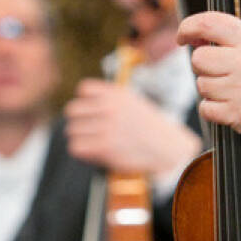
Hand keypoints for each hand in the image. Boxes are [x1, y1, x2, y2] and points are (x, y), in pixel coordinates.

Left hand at [64, 81, 200, 176]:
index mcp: (117, 94)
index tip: (92, 111)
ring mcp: (107, 127)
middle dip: (78, 120)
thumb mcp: (132, 102)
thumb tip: (80, 105)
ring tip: (92, 142)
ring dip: (79, 137)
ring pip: (72, 130)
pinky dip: (81, 150)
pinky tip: (93, 151)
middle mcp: (110, 108)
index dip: (85, 102)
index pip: (83, 89)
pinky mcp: (105, 147)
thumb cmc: (148, 127)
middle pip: (72, 110)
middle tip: (88, 129)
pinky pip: (75, 147)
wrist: (168, 148)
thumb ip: (108, 99)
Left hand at [179, 11, 240, 143]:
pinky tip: (234, 108)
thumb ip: (234, 41)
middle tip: (224, 74)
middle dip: (205, 67)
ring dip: (212, 91)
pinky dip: (215, 111)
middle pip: (199, 59)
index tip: (183, 36)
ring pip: (201, 85)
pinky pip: (206, 109)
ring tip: (236, 93)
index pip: (209, 23)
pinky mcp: (240, 115)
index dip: (188, 27)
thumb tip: (194, 38)